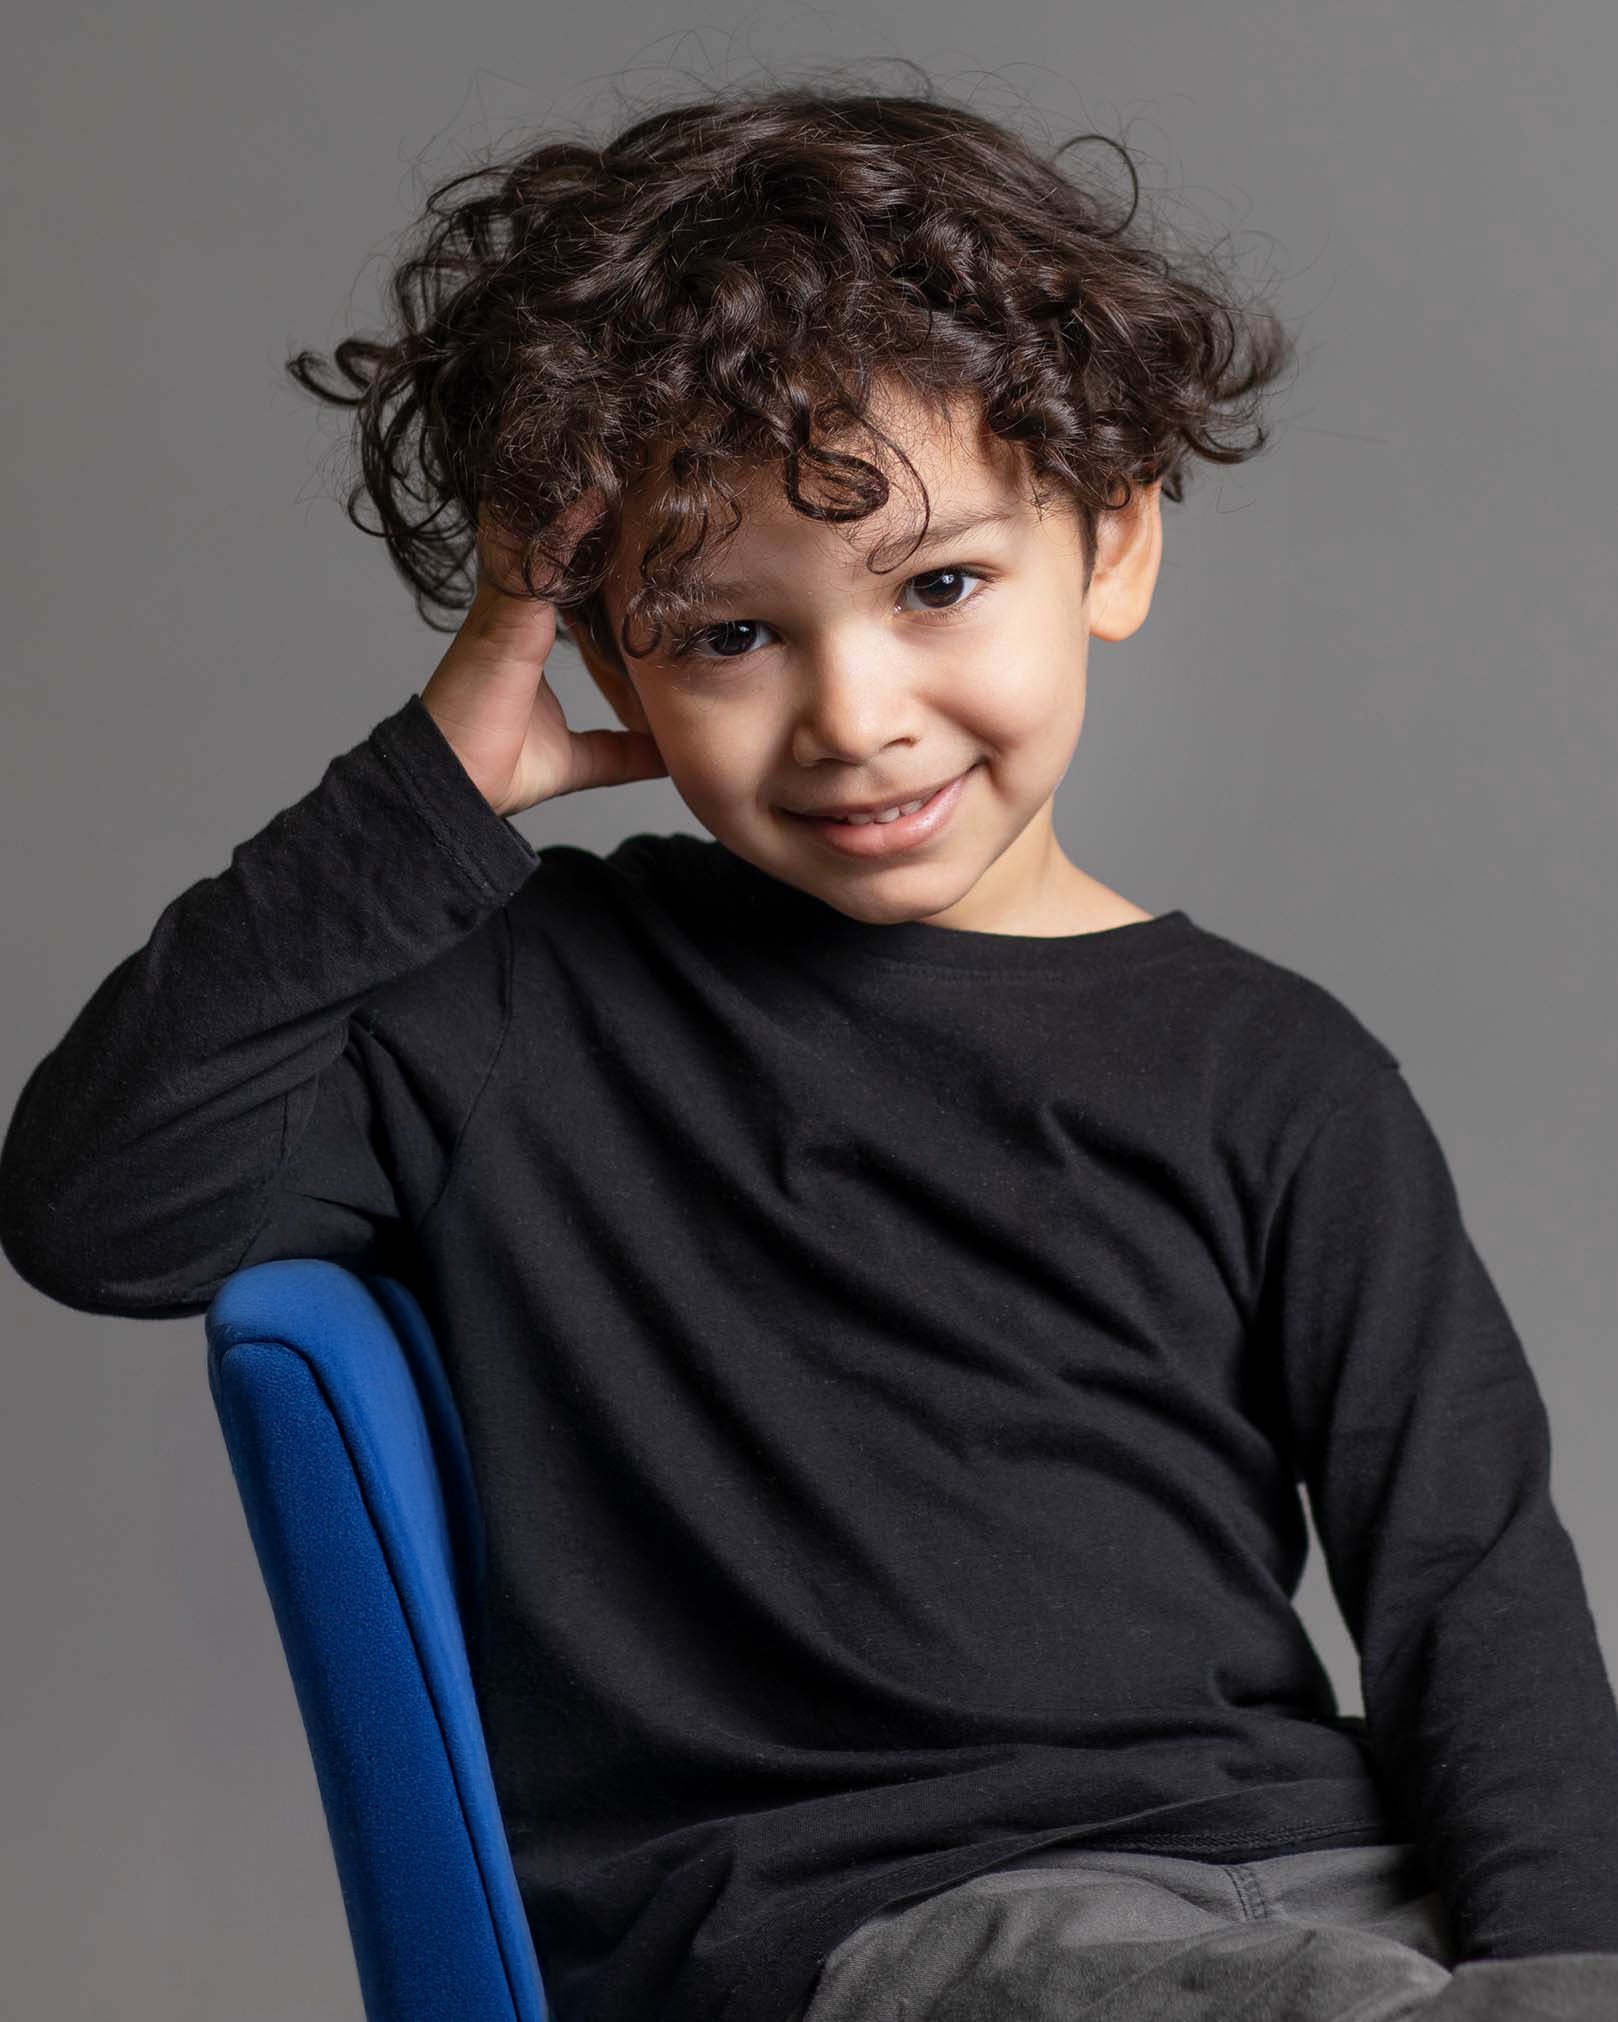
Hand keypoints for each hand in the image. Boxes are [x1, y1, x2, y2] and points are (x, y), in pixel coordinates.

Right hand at [419, 493, 667, 816]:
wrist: (456, 790)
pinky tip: (595, 497)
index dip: (596, 542)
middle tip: (635, 467)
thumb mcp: (582, 758)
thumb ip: (622, 752)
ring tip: (620, 460)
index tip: (639, 519)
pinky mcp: (504, 618)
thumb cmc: (500, 769)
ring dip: (577, 501)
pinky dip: (564, 527)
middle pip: (552, 539)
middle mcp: (515, 612)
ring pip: (542, 535)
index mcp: (528, 634)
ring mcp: (507, 609)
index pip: (567, 572)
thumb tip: (667, 755)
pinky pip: (536, 560)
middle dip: (588, 506)